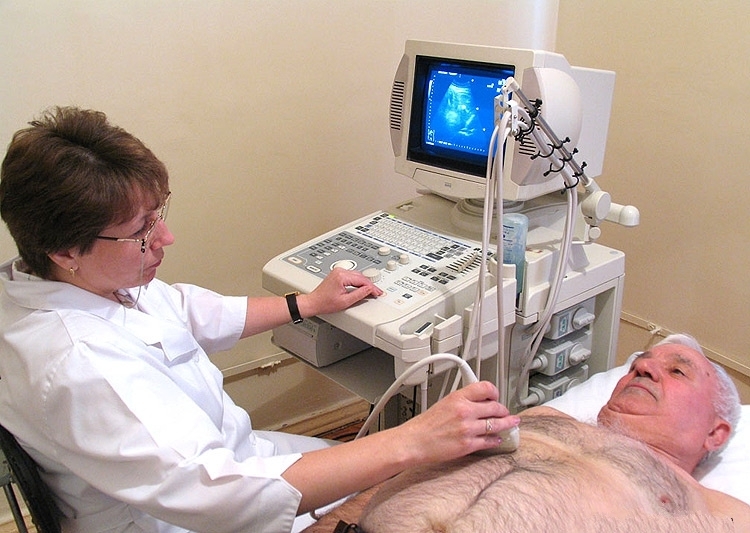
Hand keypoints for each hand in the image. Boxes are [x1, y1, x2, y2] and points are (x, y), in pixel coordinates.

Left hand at [298, 267, 382, 316]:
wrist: (313, 302)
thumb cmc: (325, 303)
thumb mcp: (345, 301)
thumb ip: (359, 294)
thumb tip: (369, 290)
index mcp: (342, 276)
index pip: (362, 280)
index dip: (372, 287)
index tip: (378, 292)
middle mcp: (340, 271)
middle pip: (360, 276)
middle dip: (370, 285)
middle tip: (377, 292)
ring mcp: (338, 271)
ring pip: (357, 275)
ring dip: (365, 283)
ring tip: (371, 291)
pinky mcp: (337, 274)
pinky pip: (352, 276)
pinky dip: (358, 281)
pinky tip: (363, 286)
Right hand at [395, 381, 520, 462]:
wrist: (414, 441)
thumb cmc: (426, 424)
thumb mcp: (444, 403)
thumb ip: (463, 400)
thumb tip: (479, 401)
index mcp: (458, 397)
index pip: (486, 388)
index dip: (495, 392)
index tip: (497, 396)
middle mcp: (465, 411)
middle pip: (496, 407)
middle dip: (504, 410)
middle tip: (506, 412)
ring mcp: (468, 429)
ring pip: (497, 424)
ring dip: (507, 424)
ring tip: (511, 423)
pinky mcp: (468, 445)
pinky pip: (490, 441)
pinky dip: (497, 439)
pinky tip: (498, 438)